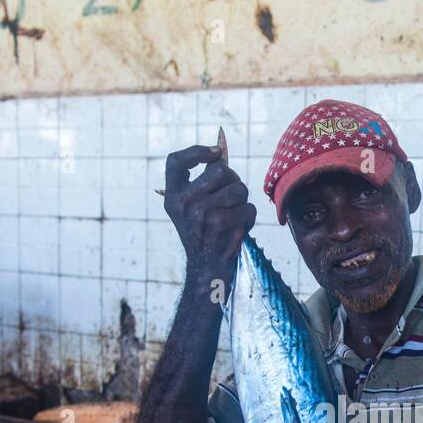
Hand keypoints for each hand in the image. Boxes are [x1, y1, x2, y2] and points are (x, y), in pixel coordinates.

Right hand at [163, 144, 256, 286]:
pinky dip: (249, 219)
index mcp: (172, 197)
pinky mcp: (221, 224)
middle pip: (221, 170)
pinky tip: (238, 230)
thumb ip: (201, 184)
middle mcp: (183, 202)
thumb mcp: (190, 210)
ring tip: (232, 218)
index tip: (216, 153)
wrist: (207, 271)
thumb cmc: (205, 237)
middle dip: (234, 183)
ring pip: (239, 189)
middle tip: (231, 201)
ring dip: (243, 203)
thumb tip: (220, 153)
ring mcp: (201, 212)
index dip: (196, 151)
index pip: (175, 161)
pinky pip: (249, 208)